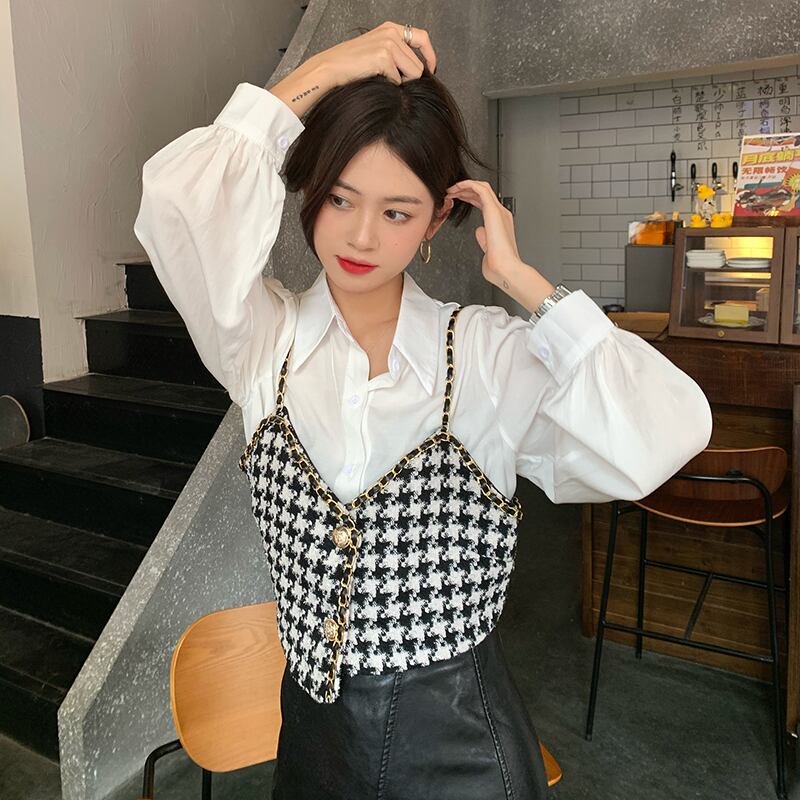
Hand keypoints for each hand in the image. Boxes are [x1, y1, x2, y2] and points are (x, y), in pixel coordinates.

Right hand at [314, 21, 435, 87]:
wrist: (330, 68)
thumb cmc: (350, 65)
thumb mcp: (376, 50)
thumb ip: (397, 53)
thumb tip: (419, 71)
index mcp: (390, 28)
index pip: (422, 37)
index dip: (430, 56)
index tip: (431, 69)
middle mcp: (391, 32)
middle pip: (419, 65)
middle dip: (410, 78)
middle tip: (392, 81)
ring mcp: (388, 44)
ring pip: (413, 74)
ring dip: (401, 83)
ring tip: (382, 79)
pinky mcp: (383, 57)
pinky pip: (398, 81)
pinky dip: (389, 86)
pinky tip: (375, 80)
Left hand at [445, 180, 522, 287]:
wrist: (506, 269)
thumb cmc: (498, 265)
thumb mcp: (487, 250)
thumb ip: (484, 239)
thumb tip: (479, 232)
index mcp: (500, 223)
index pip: (485, 203)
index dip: (470, 198)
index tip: (458, 199)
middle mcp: (501, 214)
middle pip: (483, 193)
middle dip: (465, 190)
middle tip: (451, 192)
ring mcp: (499, 211)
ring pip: (482, 187)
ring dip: (465, 186)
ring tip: (451, 189)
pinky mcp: (494, 210)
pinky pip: (481, 189)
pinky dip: (468, 184)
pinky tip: (458, 186)